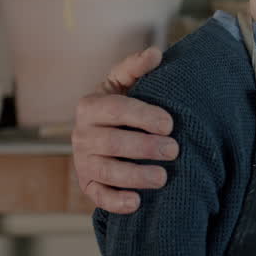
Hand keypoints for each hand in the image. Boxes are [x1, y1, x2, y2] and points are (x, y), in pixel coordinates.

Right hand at [72, 46, 178, 213]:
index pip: (116, 110)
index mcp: (91, 106)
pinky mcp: (88, 184)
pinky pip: (98, 196)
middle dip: (144, 148)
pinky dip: (115, 202)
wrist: (105, 130)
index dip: (143, 116)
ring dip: (134, 176)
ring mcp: (83, 161)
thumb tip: (154, 53)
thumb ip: (136, 66)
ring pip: (106, 172)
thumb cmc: (121, 104)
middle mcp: (82, 134)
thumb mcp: (125, 81)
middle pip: (112, 143)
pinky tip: (136, 202)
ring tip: (162, 177)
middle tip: (174, 150)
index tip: (169, 124)